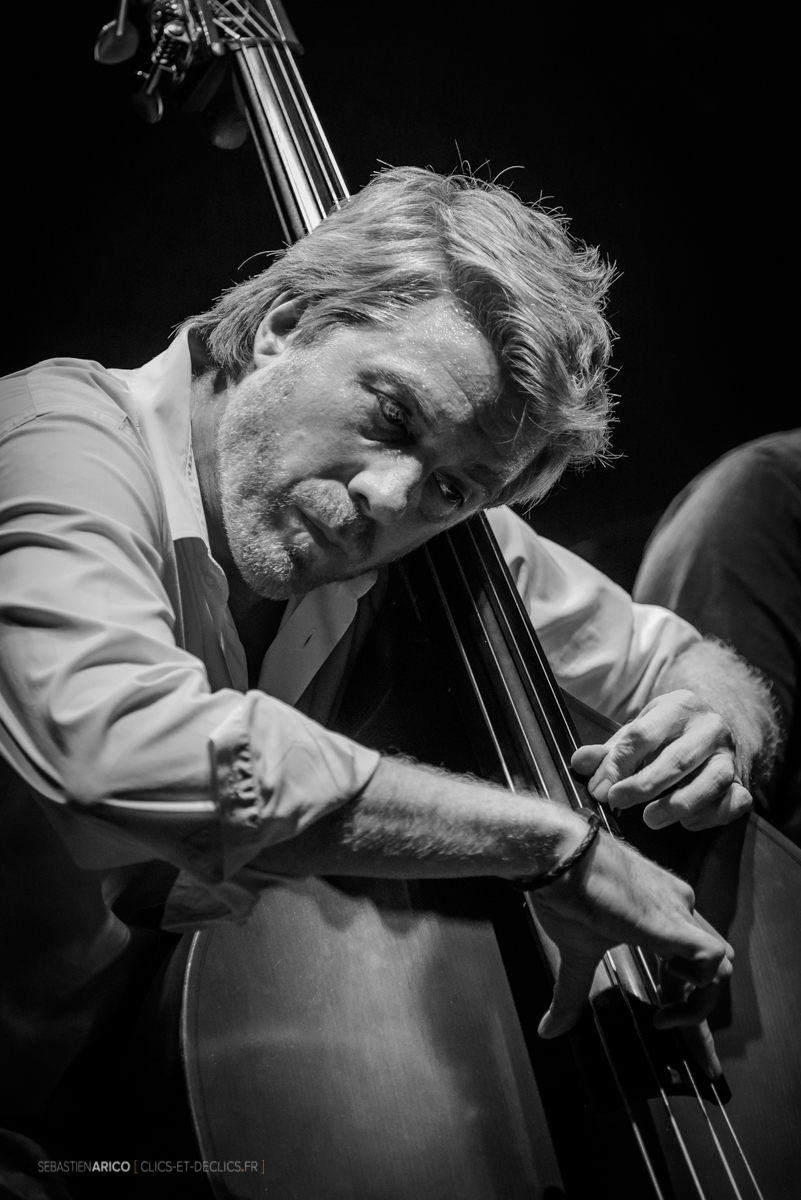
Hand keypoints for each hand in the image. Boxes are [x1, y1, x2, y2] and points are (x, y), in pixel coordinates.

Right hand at [530, 827, 733, 1048]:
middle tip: (670, 1031)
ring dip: (698, 1003)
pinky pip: (712, 961)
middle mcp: (677, 906)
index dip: (687, 998)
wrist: (558, 855)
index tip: (671, 1026)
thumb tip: (548, 1030)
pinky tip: (666, 1004)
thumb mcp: (574, 951)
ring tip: (664, 1020)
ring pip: (717, 963)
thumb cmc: (564, 890)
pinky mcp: (672, 922)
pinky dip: (699, 992)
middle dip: (697, 1007)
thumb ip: (571, 993)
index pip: (689, 957)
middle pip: (708, 962)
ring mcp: (678, 911)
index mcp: (658, 910)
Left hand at [570, 689, 751, 830]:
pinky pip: (734, 803)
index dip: (618, 764)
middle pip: (676, 760)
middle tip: (616, 802)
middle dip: (643, 786)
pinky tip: (687, 821)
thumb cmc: (668, 734)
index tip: (601, 787)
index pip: (643, 735)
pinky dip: (710, 815)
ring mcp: (730, 756)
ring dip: (677, 805)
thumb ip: (609, 751)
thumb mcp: (638, 731)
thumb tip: (578, 763)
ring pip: (710, 782)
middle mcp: (710, 728)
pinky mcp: (743, 782)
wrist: (714, 728)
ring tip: (649, 819)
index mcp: (679, 707)